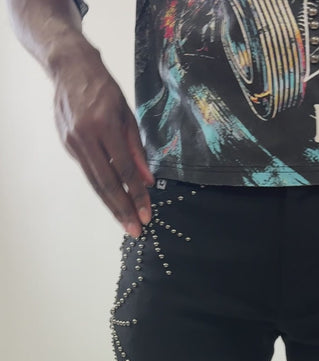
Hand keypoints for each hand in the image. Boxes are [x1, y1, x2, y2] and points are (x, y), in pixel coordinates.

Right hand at [53, 44, 154, 236]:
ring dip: (112, 206)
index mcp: (105, 127)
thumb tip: (147, 181)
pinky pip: (88, 171)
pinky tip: (113, 200)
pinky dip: (102, 188)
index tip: (147, 214)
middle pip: (107, 184)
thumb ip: (137, 149)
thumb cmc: (103, 88)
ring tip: (125, 223)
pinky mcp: (67, 145)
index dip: (137, 195)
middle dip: (123, 209)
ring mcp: (73, 143)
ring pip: (95, 183)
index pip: (125, 171)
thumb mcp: (127, 114)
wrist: (69, 68)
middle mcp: (86, 138)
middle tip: (135, 229)